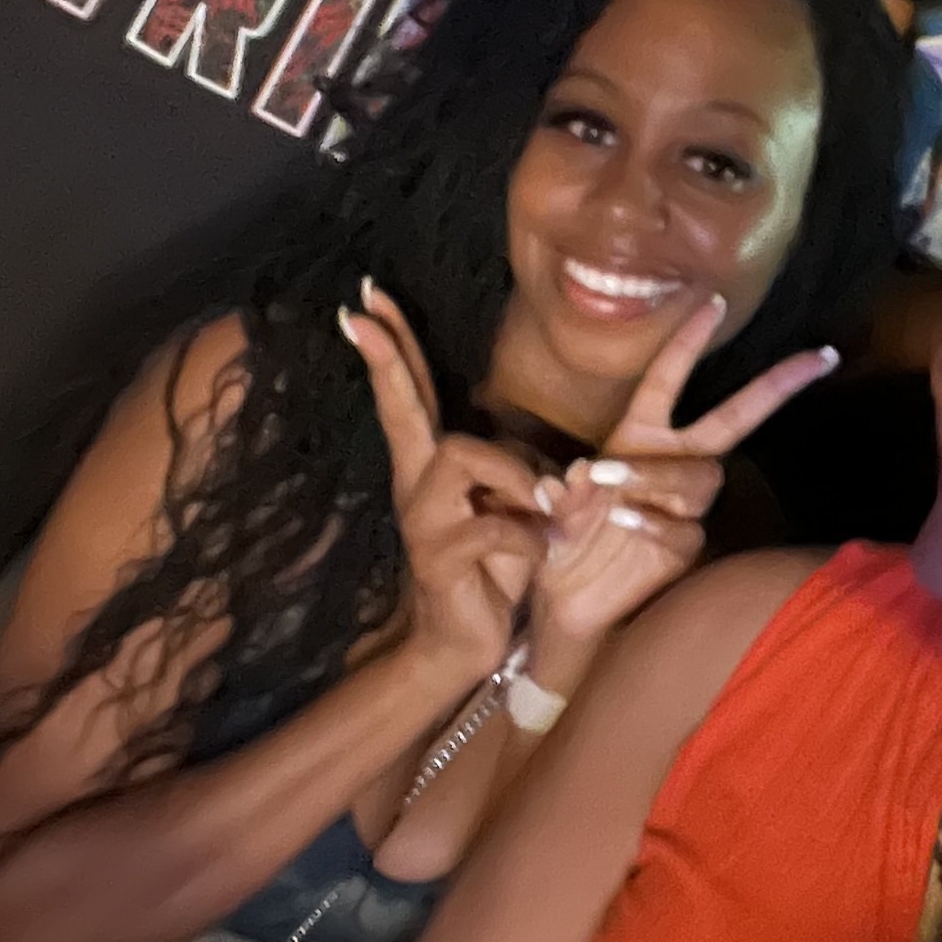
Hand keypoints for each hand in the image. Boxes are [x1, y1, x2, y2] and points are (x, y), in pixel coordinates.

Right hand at [341, 283, 551, 688]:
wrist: (466, 643)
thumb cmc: (498, 569)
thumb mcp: (525, 513)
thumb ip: (544, 481)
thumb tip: (580, 468)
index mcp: (434, 466)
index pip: (412, 394)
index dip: (394, 348)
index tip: (366, 298)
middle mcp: (417, 484)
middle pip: (403, 409)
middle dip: (388, 359)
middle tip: (361, 316)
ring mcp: (422, 519)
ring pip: (462, 456)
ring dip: (517, 476)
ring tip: (547, 507)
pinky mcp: (438, 557)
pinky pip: (492, 527)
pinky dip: (530, 538)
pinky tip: (542, 552)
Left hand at [527, 297, 838, 674]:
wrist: (566, 600)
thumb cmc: (560, 540)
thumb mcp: (551, 505)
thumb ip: (569, 490)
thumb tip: (587, 474)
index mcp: (640, 433)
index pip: (668, 378)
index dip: (688, 342)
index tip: (714, 302)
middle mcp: (670, 460)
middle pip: (734, 418)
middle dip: (776, 386)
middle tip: (818, 358)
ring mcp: (682, 503)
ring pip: (699, 476)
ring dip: (658, 477)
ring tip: (614, 491)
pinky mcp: (686, 544)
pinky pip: (683, 526)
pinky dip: (653, 520)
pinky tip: (623, 522)